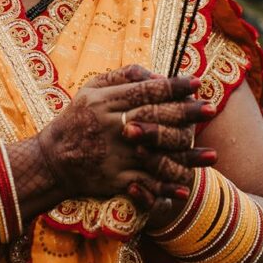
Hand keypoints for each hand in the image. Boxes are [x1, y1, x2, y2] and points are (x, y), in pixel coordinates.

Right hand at [36, 64, 214, 203]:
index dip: (173, 86)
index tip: (196, 82)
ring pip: (156, 154)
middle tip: (210, 109)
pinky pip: (145, 184)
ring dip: (186, 157)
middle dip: (186, 113)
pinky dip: (165, 188)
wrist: (51, 160)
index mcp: (106, 102)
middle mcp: (112, 127)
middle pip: (155, 117)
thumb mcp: (90, 90)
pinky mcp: (114, 179)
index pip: (146, 91)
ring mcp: (115, 155)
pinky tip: (185, 187)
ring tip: (211, 155)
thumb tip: (155, 74)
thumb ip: (121, 78)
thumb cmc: (75, 120)